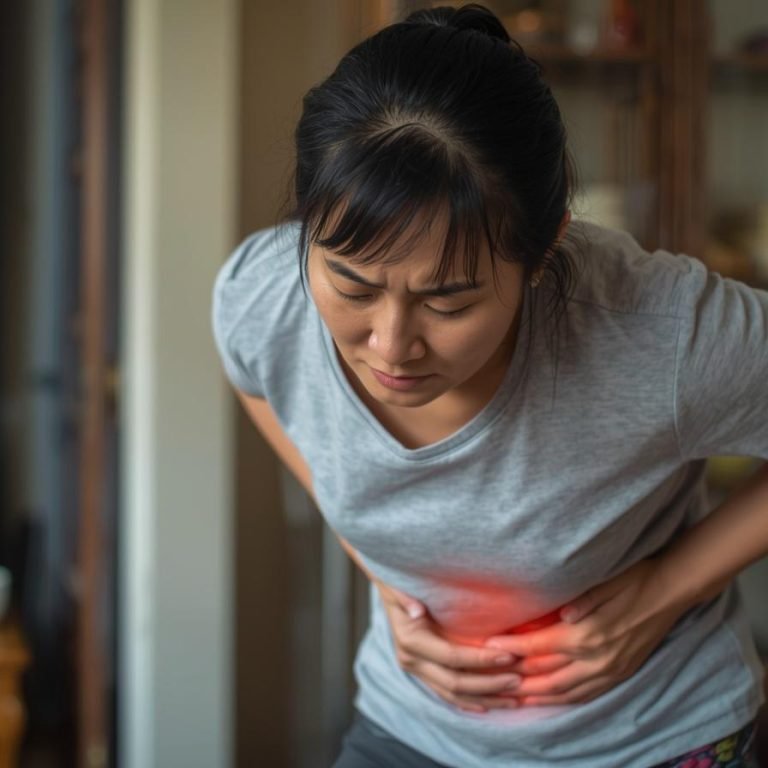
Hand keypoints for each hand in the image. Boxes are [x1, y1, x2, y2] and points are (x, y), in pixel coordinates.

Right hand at [374, 579, 522, 712]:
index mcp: (410, 639)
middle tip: (519, 680)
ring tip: (514, 698)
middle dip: (489, 684)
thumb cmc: (400, 581)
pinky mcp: (422, 672)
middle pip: (455, 683)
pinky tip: (489, 705)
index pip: (451, 657)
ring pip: (453, 695)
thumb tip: (417, 611)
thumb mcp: (400, 584)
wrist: (388, 586)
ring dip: (485, 698)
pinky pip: (447, 694)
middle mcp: (411, 660)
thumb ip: (407, 598)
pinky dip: (469, 702)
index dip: (481, 660)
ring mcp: (416, 669)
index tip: (509, 656)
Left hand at [483, 558, 689, 705]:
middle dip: (516, 677)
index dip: (511, 646)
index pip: (539, 646)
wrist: (671, 592)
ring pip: (566, 691)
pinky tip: (551, 699)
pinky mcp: (620, 673)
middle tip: (491, 675)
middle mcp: (596, 658)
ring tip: (514, 695)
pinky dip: (565, 700)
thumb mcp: (606, 582)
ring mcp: (609, 670)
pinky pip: (587, 695)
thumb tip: (561, 614)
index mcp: (587, 634)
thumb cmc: (634, 579)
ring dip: (538, 695)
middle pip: (546, 675)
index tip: (488, 643)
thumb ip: (582, 600)